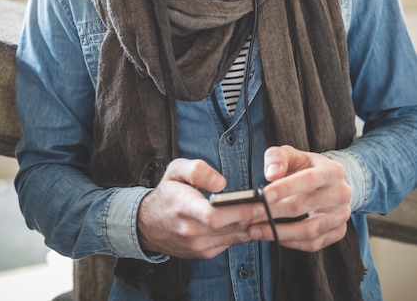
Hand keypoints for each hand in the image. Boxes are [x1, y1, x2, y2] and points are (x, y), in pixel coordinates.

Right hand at [137, 158, 264, 258]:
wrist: (148, 224)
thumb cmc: (167, 192)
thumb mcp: (175, 170)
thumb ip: (198, 170)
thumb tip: (221, 183)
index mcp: (182, 207)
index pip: (212, 215)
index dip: (237, 211)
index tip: (257, 202)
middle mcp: (190, 231)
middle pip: (228, 227)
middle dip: (253, 216)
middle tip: (274, 204)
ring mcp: (197, 245)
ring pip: (232, 237)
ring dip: (252, 225)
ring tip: (271, 211)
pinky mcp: (204, 252)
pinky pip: (229, 242)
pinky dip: (242, 232)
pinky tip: (254, 220)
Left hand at [248, 145, 351, 251]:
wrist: (328, 181)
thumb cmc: (305, 166)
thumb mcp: (291, 154)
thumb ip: (277, 157)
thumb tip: (271, 174)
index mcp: (332, 170)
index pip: (308, 180)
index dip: (285, 188)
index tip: (263, 196)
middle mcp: (341, 193)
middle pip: (305, 206)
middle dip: (274, 212)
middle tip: (250, 215)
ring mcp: (341, 215)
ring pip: (309, 230)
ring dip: (279, 232)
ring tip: (256, 229)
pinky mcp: (338, 231)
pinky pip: (314, 243)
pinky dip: (291, 242)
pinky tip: (274, 236)